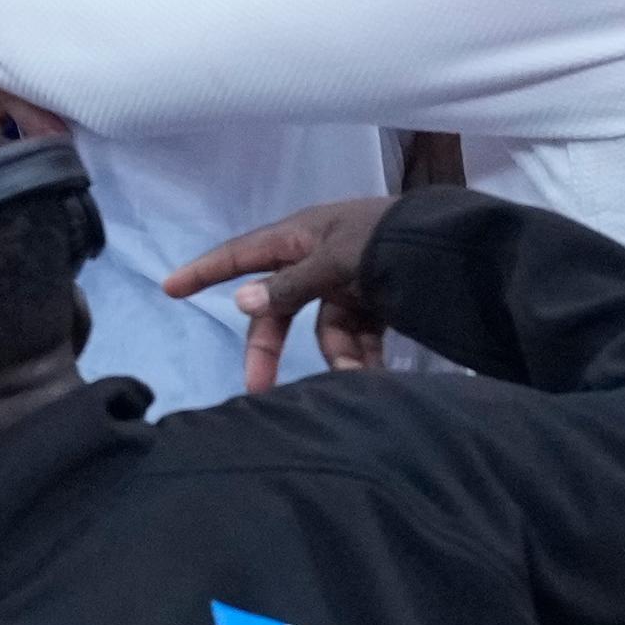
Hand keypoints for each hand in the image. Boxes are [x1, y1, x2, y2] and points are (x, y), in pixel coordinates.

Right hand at [165, 196, 399, 390]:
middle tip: (258, 388)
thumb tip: (240, 302)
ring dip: (334, 359)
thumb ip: (290, 285)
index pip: (242, 254)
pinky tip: (376, 377)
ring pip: (322, 330)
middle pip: (277, 307)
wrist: (455, 247)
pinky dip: (361, 358)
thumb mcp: (336, 260)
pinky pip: (355, 337)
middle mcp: (318, 258)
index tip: (170, 288)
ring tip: (355, 382)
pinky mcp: (375, 302)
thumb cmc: (387, 240)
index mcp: (300, 236)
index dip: (205, 271)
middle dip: (268, 347)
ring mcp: (347, 281)